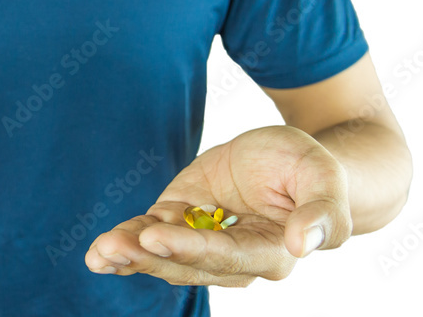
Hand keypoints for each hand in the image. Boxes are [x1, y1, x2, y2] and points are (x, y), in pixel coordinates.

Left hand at [85, 125, 351, 286]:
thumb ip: (322, 212)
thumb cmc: (308, 168)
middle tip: (115, 245)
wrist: (284, 160)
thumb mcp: (323, 176)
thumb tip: (303, 245)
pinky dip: (125, 246)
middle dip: (150, 255)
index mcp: (270, 252)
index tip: (157, 237)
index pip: (226, 256)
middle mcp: (233, 258)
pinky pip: (149, 238)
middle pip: (187, 262)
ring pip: (163, 257)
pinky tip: (99, 255)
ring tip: (101, 252)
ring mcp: (202, 243)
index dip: (191, 248)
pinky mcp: (179, 223)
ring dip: (131, 255)